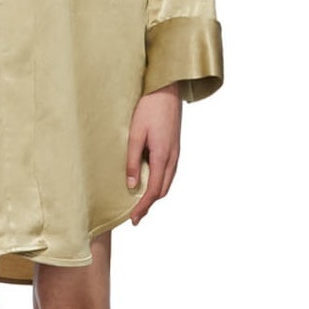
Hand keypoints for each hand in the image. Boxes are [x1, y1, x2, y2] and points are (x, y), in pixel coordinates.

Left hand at [126, 83, 181, 224]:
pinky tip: (150, 182)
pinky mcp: (174, 146)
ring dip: (155, 195)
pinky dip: (160, 183)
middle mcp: (172, 157)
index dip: (143, 206)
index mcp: (162, 156)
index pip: (153, 190)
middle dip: (149, 204)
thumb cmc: (148, 108)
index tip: (133, 219)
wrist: (166, 89)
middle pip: (162, 190)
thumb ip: (133, 161)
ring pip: (167, 182)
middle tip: (135, 216)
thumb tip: (132, 185)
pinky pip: (169, 172)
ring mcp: (176, 152)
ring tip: (140, 203)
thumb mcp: (135, 134)